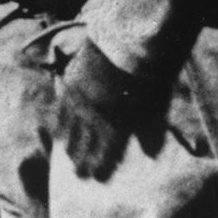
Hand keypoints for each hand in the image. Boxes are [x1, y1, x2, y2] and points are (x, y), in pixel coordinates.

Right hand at [55, 41, 146, 181]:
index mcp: (117, 126)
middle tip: (79, 174)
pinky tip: (60, 133)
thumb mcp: (158, 105)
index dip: (101, 168)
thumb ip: (152, 132)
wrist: (131, 38)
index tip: (97, 178)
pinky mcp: (69, 85)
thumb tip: (150, 154)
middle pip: (85, 147)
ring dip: (70, 146)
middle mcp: (94, 118)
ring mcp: (79, 102)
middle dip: (82, 162)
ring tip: (69, 155)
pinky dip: (60, 125)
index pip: (106, 155)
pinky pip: (60, 112)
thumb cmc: (150, 74)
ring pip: (70, 132)